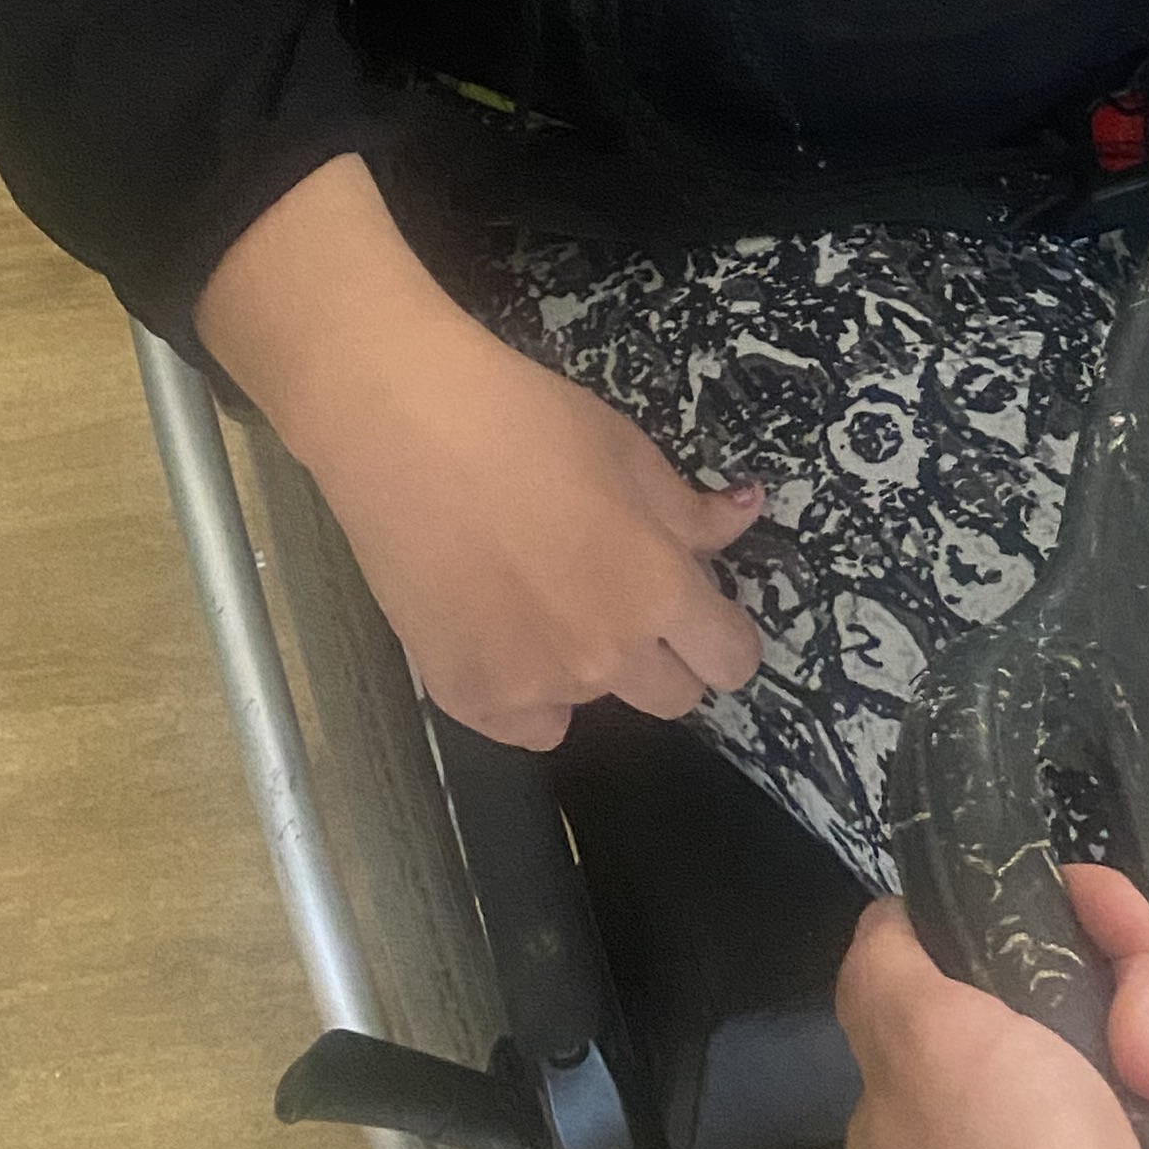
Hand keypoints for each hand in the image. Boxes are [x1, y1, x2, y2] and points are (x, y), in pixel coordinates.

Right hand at [199, 154, 765, 747]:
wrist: (405, 431)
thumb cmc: (528, 424)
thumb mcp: (630, 453)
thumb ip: (689, 510)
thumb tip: (743, 516)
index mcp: (655, 593)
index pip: (729, 661)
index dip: (727, 639)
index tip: (707, 615)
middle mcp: (603, 656)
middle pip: (674, 698)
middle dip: (667, 656)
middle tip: (626, 599)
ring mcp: (531, 686)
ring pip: (593, 703)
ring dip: (590, 665)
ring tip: (546, 595)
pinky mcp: (465, 698)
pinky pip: (527, 724)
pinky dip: (528, 693)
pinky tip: (505, 633)